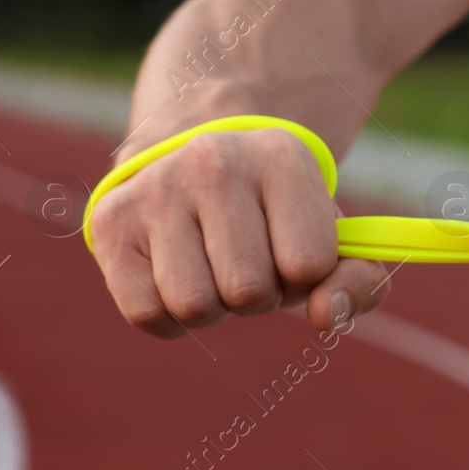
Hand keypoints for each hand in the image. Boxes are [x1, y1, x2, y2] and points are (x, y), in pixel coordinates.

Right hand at [88, 127, 389, 337]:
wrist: (195, 152)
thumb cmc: (273, 212)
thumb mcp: (329, 234)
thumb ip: (359, 281)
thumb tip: (328, 316)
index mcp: (281, 156)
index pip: (309, 264)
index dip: (304, 276)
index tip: (290, 246)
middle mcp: (214, 161)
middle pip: (249, 292)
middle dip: (257, 295)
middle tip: (247, 257)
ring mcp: (155, 186)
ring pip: (197, 307)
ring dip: (213, 307)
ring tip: (211, 263)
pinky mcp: (110, 220)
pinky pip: (147, 314)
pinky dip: (169, 317)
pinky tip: (175, 275)